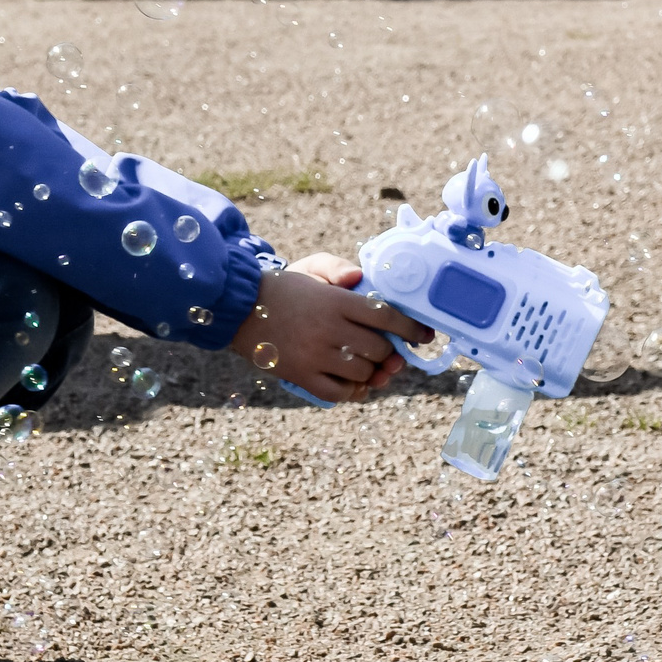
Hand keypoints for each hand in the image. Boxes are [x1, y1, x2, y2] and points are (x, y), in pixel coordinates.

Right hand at [229, 255, 434, 401]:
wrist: (238, 308)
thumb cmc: (282, 287)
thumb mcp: (310, 267)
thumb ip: (338, 267)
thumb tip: (361, 278)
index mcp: (336, 301)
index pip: (386, 316)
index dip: (411, 328)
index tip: (424, 335)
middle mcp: (329, 330)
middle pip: (378, 349)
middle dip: (390, 353)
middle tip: (391, 352)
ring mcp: (314, 355)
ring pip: (362, 373)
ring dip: (373, 372)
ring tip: (373, 367)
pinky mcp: (300, 375)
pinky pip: (338, 393)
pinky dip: (352, 392)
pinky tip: (355, 385)